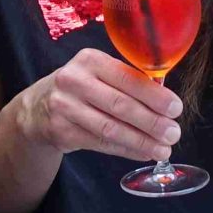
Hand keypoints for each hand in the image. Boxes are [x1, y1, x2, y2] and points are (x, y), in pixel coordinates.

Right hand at [16, 49, 182, 162]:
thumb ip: (128, 82)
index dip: (155, 95)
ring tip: (163, 149)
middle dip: (152, 122)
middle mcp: (74, 80)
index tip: (176, 108)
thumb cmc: (81, 88)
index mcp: (90, 60)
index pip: (128, 78)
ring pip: (110, 128)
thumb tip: (167, 103)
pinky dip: (126, 150)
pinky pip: (100, 143)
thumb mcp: (98, 74)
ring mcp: (64, 107)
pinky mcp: (61, 131)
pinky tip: (143, 152)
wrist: (37, 108)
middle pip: (120, 105)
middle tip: (174, 133)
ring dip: (141, 141)